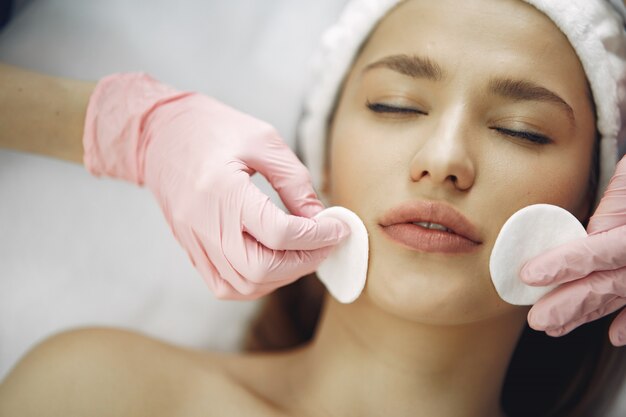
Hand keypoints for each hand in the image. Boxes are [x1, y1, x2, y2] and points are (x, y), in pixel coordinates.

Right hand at [83, 73, 348, 299]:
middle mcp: (205, 223)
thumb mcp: (263, 140)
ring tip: (303, 253)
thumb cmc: (211, 129)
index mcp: (223, 190)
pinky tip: (274, 265)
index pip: (279, 232)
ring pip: (244, 284)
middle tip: (325, 244)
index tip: (338, 227)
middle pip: (261, 268)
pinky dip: (255, 283)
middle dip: (304, 261)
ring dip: (282, 276)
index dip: (317, 235)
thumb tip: (319, 219)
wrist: (160, 134)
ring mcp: (194, 240)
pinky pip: (224, 286)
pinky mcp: (190, 249)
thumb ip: (295, 182)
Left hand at [520, 156, 625, 344]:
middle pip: (607, 285)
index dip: (563, 264)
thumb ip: (613, 206)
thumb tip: (589, 234)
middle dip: (569, 304)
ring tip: (556, 328)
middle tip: (538, 319)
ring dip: (588, 314)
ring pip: (621, 296)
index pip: (597, 251)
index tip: (530, 275)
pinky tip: (615, 335)